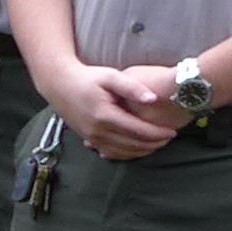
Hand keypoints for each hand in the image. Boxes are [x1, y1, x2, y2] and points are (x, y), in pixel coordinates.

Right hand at [44, 62, 181, 160]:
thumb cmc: (86, 78)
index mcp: (104, 115)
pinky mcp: (87, 140)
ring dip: (142, 151)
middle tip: (170, 138)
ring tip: (158, 144)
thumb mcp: (110, 76)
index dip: (157, 133)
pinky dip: (127, 154)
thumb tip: (152, 99)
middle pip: (132, 144)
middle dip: (153, 143)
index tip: (172, 131)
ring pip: (122, 152)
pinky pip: (110, 153)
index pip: (137, 130)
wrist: (58, 84)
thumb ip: (132, 87)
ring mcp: (91, 137)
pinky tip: (137, 150)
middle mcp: (97, 130)